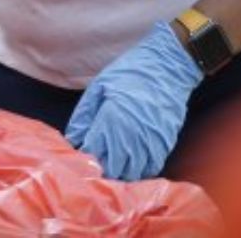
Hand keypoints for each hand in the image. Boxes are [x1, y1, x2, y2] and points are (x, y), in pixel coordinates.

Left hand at [65, 22, 203, 180]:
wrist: (168, 66)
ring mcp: (151, 142)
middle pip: (112, 170)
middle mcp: (132, 136)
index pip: (94, 155)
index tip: (81, 154)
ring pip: (132, 174)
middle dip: (101, 169)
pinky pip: (150, 169)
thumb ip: (83, 116)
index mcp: (112, 121)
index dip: (85, 158)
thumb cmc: (129, 73)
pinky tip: (131, 160)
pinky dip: (139, 170)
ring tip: (112, 162)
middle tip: (95, 161)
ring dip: (120, 173)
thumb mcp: (99, 87)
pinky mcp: (165, 144)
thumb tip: (73, 139)